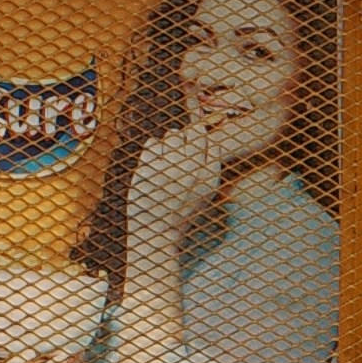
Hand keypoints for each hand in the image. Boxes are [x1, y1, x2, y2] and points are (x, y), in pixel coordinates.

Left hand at [125, 124, 220, 251]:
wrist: (158, 232)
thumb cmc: (181, 211)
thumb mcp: (205, 191)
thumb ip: (209, 164)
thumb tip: (203, 131)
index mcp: (210, 176)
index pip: (211, 141)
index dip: (202, 141)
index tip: (192, 151)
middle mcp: (194, 169)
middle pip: (195, 132)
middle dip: (187, 136)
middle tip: (179, 149)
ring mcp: (171, 167)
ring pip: (173, 135)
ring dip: (168, 140)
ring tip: (165, 156)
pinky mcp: (149, 168)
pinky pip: (152, 143)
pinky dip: (152, 149)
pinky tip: (153, 162)